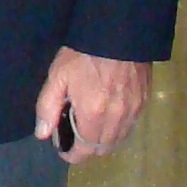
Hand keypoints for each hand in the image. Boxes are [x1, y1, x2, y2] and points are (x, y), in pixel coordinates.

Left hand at [32, 46, 151, 163]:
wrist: (117, 31)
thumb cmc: (82, 53)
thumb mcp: (58, 76)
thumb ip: (47, 107)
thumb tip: (42, 133)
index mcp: (93, 114)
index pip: (84, 151)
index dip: (72, 154)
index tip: (63, 149)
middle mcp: (117, 118)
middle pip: (103, 148)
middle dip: (87, 147)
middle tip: (75, 133)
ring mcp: (133, 110)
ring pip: (119, 139)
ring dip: (104, 139)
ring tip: (91, 124)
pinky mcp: (144, 100)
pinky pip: (131, 125)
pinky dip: (119, 126)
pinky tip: (109, 113)